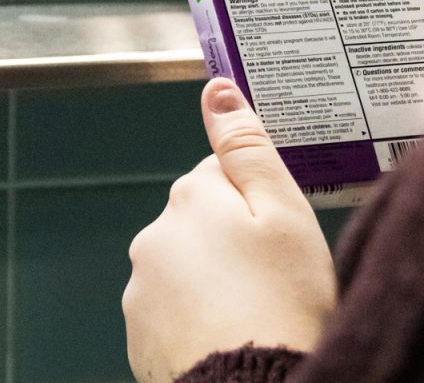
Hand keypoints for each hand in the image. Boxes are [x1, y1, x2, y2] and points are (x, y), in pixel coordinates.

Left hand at [124, 78, 336, 382]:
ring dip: (214, 281)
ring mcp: (141, 289)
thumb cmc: (283, 301)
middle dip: (233, 240)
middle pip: (201, 221)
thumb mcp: (283, 210)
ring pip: (186, 267)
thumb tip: (216, 88)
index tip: (281, 234)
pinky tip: (231, 334)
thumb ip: (245, 146)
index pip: (223, 175)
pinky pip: (174, 311)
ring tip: (256, 312)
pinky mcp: (140, 336)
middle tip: (275, 276)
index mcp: (191, 197)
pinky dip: (198, 319)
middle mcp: (154, 236)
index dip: (259, 202)